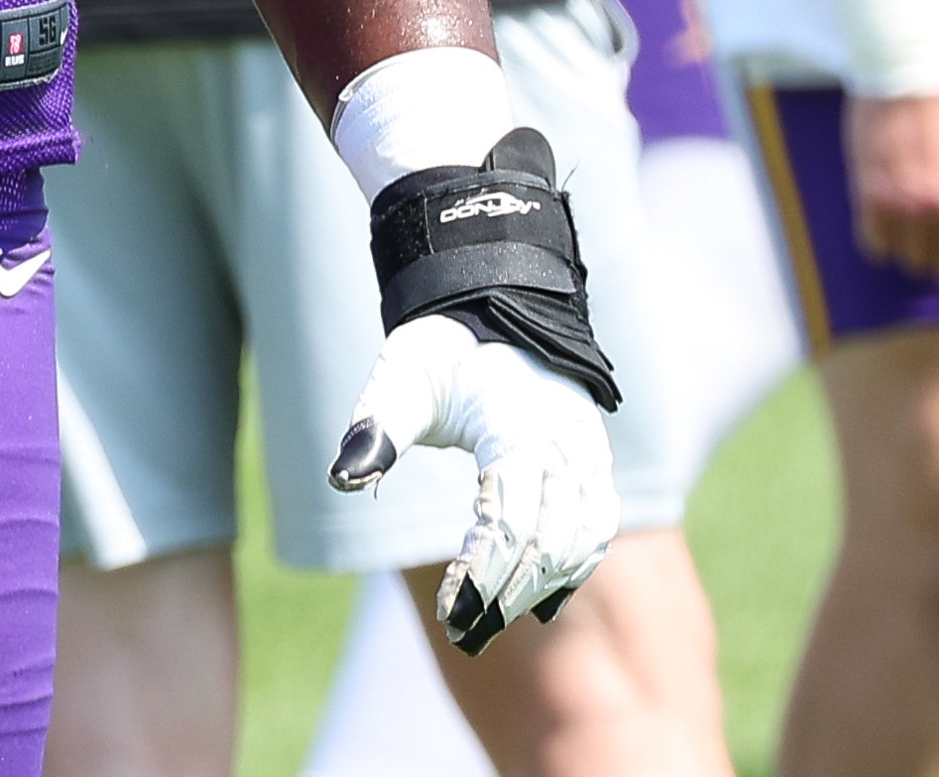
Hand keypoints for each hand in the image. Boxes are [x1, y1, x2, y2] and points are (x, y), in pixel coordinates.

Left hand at [329, 314, 618, 653]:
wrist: (496, 304)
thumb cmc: (443, 349)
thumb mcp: (402, 377)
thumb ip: (376, 426)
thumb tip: (343, 478)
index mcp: (518, 423)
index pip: (511, 516)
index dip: (484, 570)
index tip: (452, 611)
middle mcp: (563, 441)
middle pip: (548, 538)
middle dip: (506, 593)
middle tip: (462, 633)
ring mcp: (586, 452)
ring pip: (579, 540)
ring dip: (538, 588)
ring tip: (488, 623)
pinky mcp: (592, 461)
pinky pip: (595, 526)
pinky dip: (572, 567)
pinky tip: (537, 601)